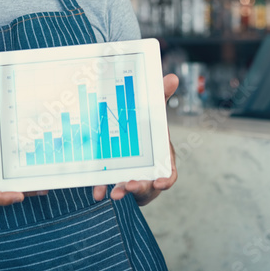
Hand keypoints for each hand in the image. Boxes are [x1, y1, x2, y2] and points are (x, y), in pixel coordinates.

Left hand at [93, 73, 178, 205]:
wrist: (128, 140)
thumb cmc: (147, 131)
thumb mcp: (152, 114)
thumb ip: (161, 97)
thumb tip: (172, 77)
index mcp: (161, 158)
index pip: (169, 173)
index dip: (166, 179)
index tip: (160, 182)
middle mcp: (149, 173)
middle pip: (148, 184)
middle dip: (140, 187)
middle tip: (129, 185)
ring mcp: (132, 179)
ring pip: (128, 189)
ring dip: (121, 191)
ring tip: (112, 193)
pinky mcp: (115, 181)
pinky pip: (110, 188)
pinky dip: (103, 189)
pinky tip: (97, 192)